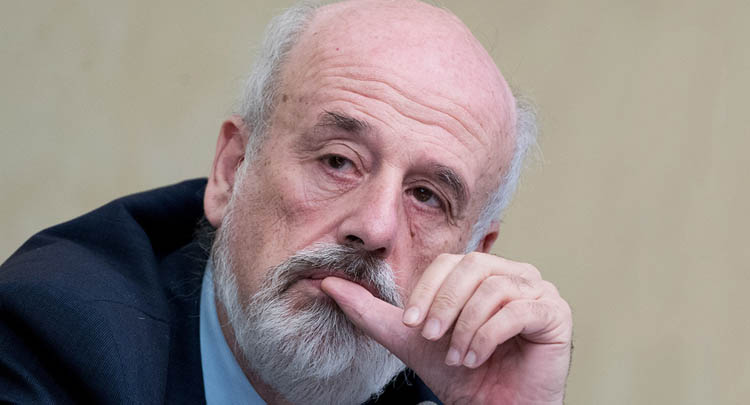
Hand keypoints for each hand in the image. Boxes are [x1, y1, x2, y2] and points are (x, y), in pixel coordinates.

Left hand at [321, 252, 571, 404]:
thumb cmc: (457, 373)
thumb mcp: (409, 338)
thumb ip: (372, 310)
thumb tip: (328, 282)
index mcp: (482, 272)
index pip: (450, 262)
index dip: (428, 291)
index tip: (412, 325)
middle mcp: (514, 274)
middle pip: (472, 268)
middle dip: (445, 305)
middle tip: (431, 339)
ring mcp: (538, 290)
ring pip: (493, 289)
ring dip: (466, 328)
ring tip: (457, 357)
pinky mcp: (555, 313)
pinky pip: (518, 310)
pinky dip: (488, 336)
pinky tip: (475, 359)